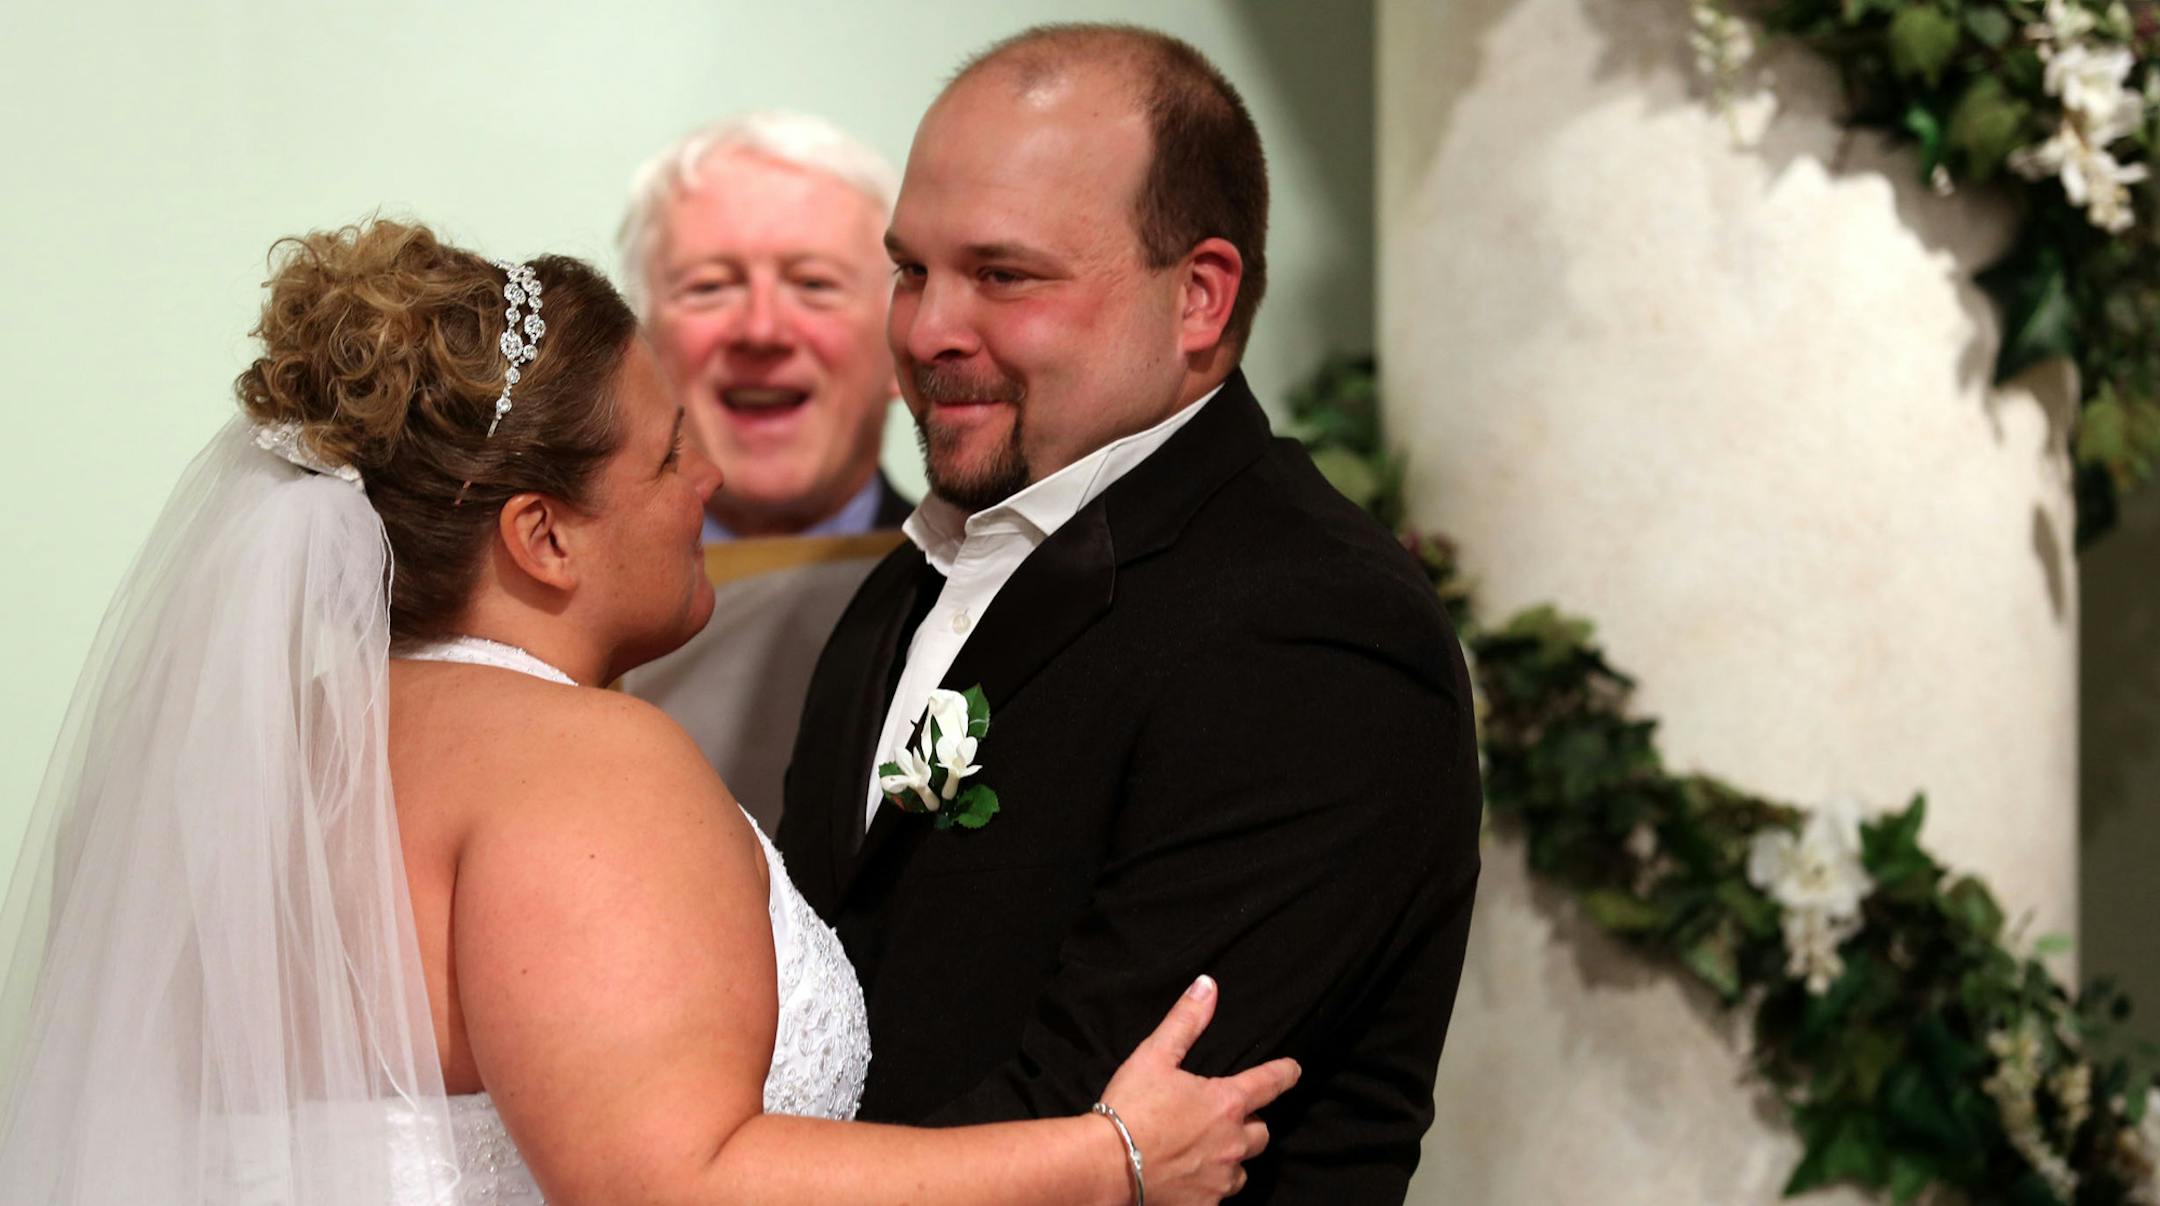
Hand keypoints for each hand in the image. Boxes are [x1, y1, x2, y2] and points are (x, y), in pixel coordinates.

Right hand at [1097, 976, 1299, 1204]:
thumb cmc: (1129, 1107)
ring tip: (1207, 1153)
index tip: (1293, 1070)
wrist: (1104, 1164)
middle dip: (1249, 1124)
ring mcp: (1220, 1178)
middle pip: (1261, 1133)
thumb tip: (1208, 986)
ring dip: (1231, 1160)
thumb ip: (1186, 1021)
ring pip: (1241, 1170)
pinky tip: (1191, 1182)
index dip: (1284, 1074)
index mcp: (1226, 1103)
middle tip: (1227, 1120)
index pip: (1270, 1083)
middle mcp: (1232, 1142)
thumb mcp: (1154, 1055)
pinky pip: (1219, 1197)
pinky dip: (1210, 1188)